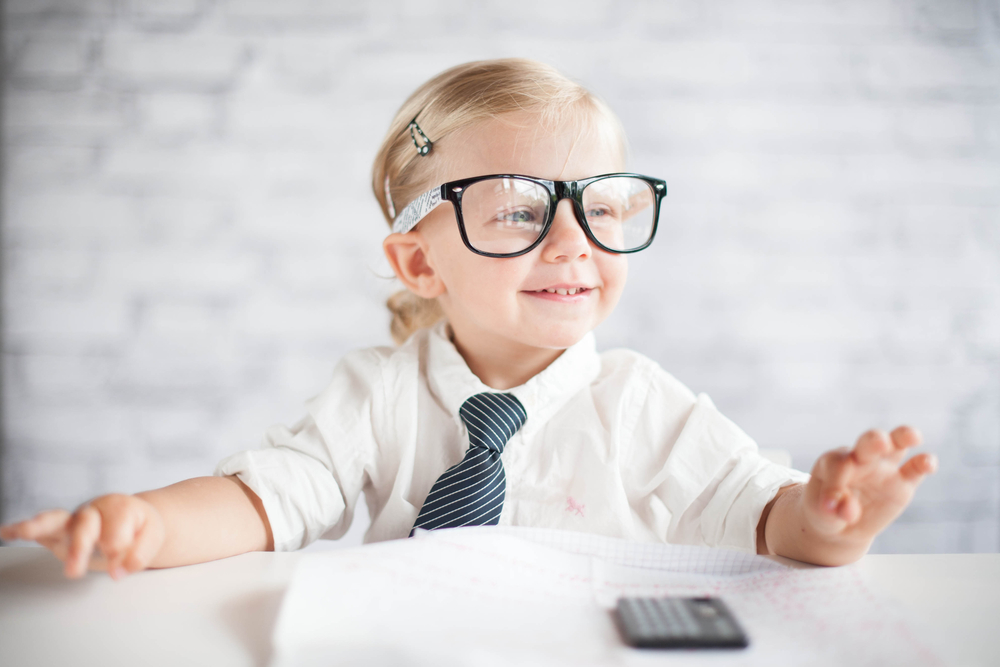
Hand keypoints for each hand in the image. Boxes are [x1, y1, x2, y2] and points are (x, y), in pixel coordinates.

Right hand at [0, 494, 165, 579]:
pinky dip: (20, 530)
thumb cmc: (140, 527)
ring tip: (22, 531)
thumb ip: (140, 554)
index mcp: (119, 507)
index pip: (116, 534)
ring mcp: (74, 520)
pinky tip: (6, 532)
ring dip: (39, 526)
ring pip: (56, 520)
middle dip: (79, 547)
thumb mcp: (152, 537)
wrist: (134, 519)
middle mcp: (93, 511)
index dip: (121, 553)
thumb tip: (119, 571)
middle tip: (74, 572)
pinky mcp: (59, 532)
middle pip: (84, 525)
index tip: (126, 566)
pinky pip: (39, 529)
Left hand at [804, 426, 936, 549]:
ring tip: (913, 436)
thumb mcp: (822, 515)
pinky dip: (924, 464)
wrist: (841, 526)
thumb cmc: (826, 514)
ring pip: (896, 444)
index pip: (838, 465)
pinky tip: (929, 463)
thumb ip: (832, 512)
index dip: (835, 484)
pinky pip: (915, 470)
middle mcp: (859, 458)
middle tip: (880, 442)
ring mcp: (883, 467)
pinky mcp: (902, 483)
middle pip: (868, 441)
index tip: (829, 507)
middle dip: (875, 440)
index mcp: (833, 461)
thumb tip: (849, 512)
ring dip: (904, 437)